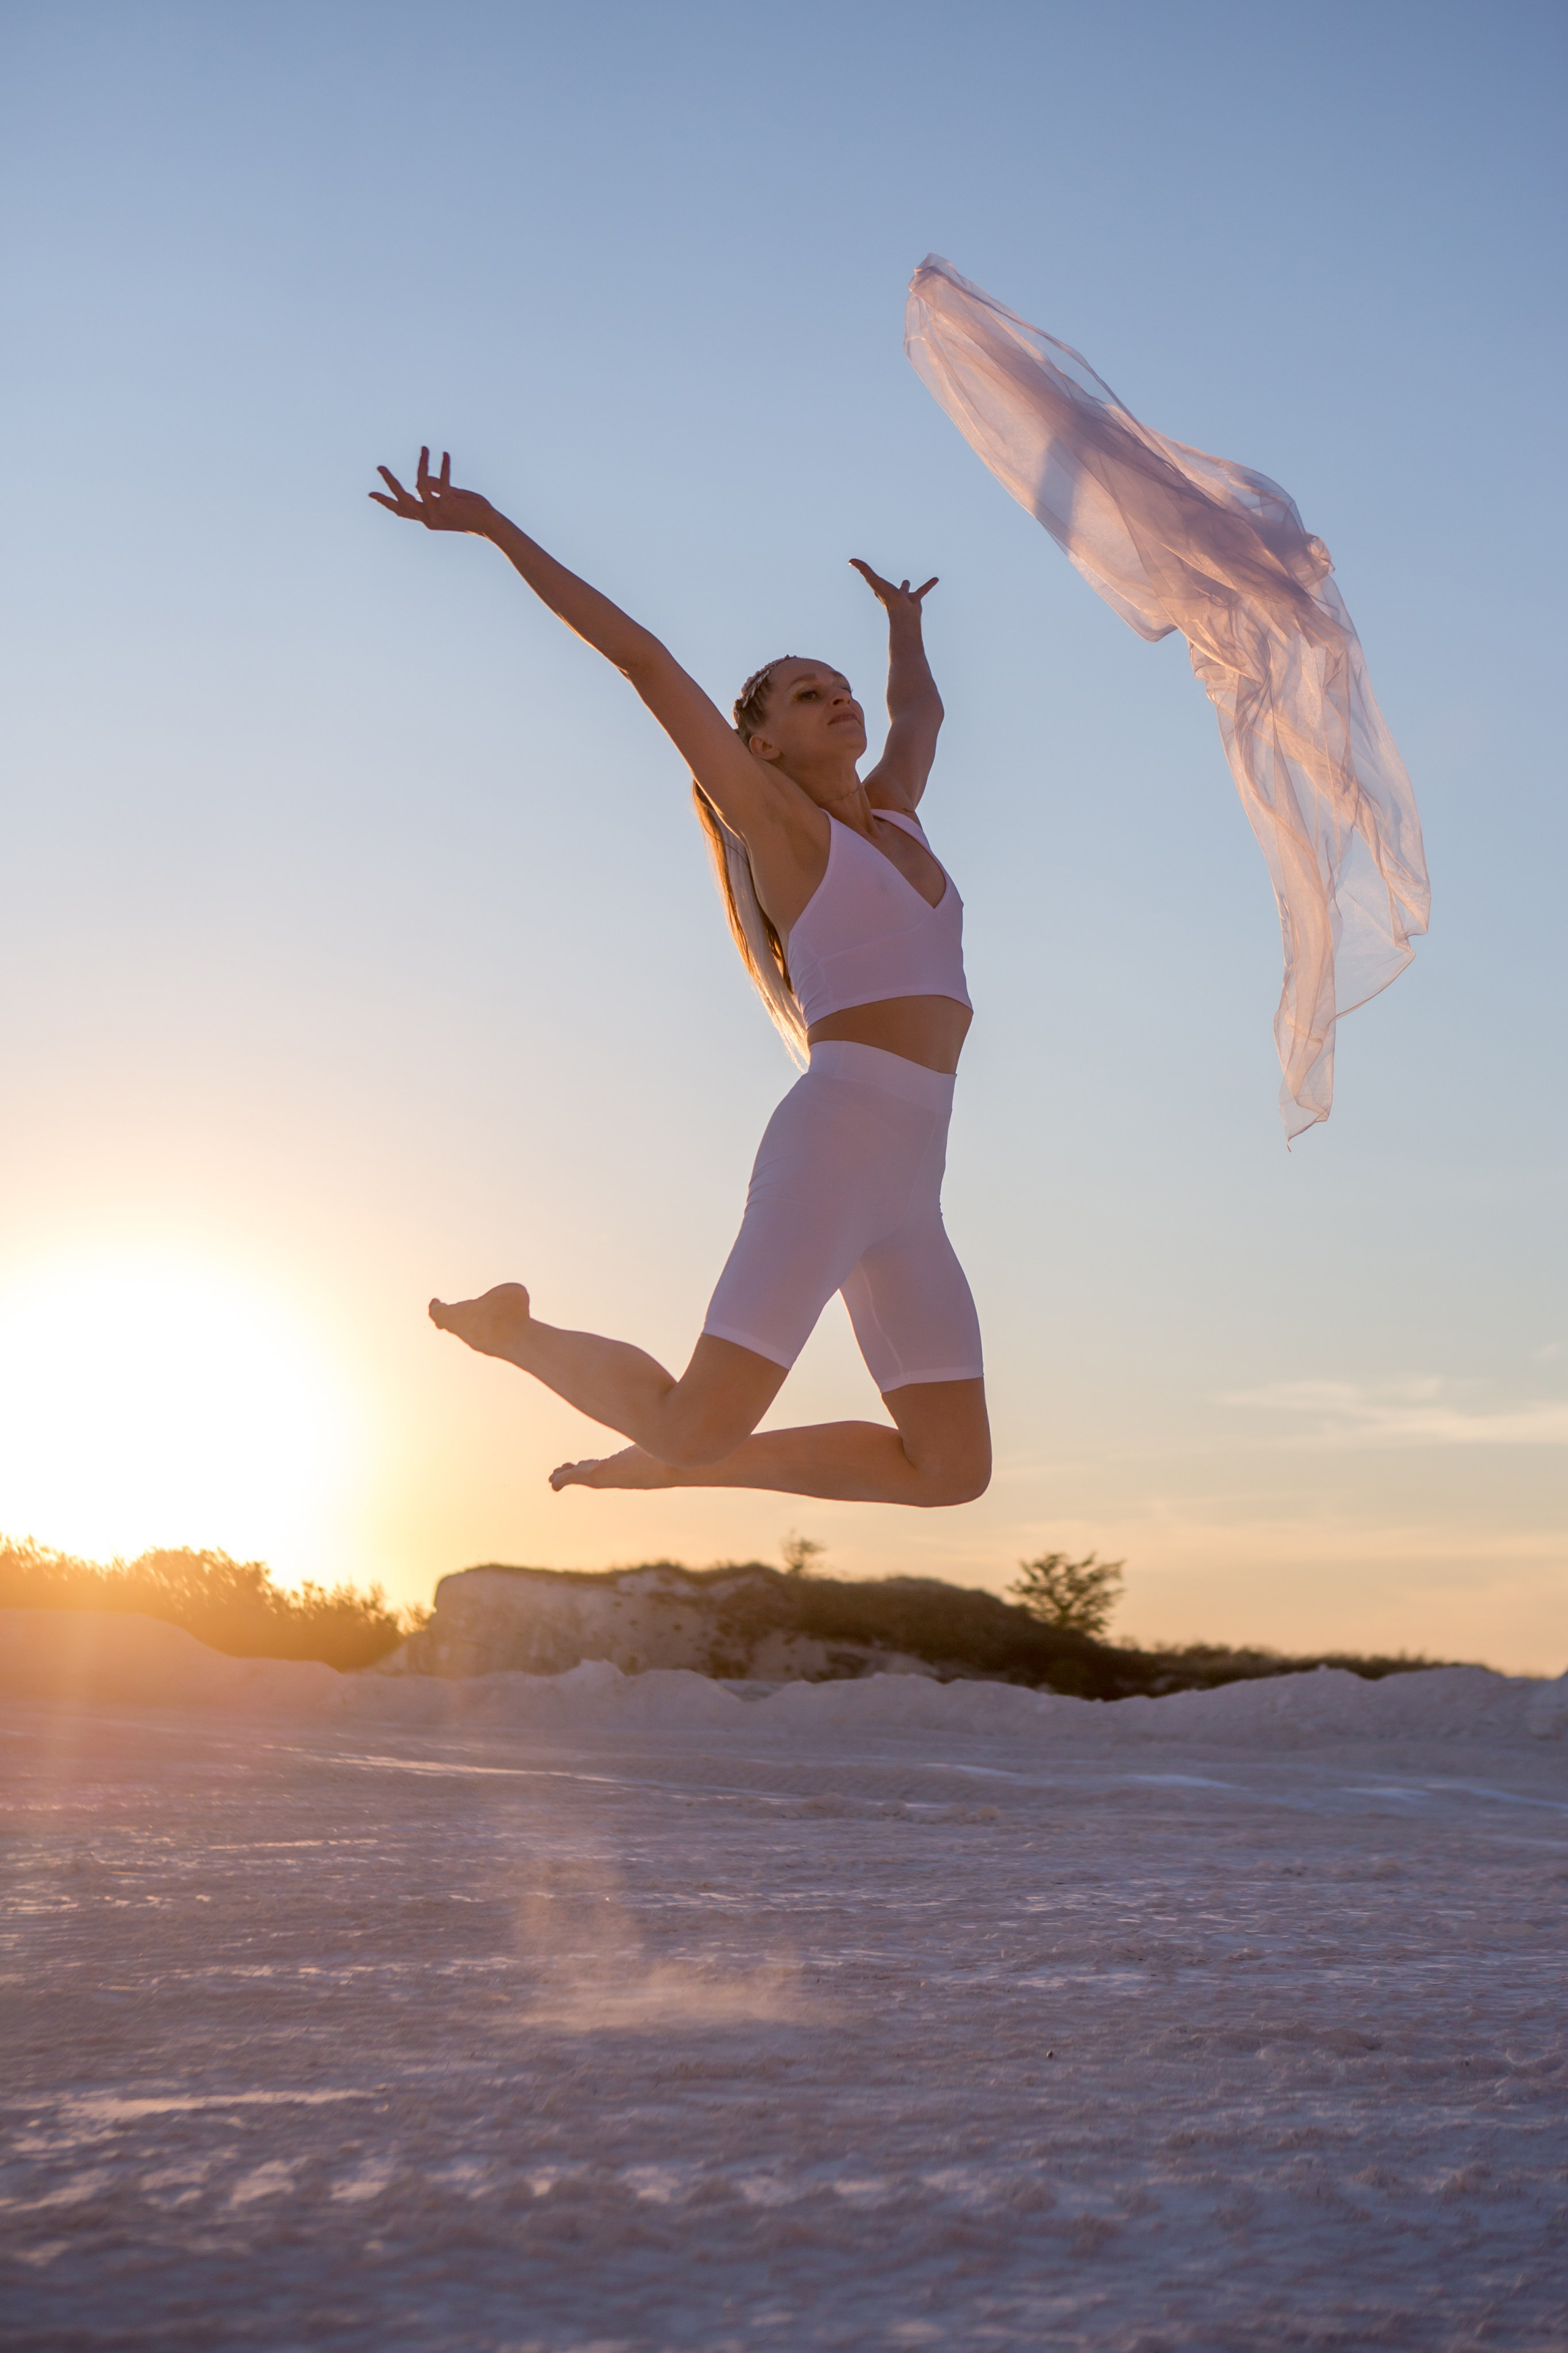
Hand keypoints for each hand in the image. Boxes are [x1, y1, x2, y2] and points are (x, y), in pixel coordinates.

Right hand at [370, 447, 495, 533]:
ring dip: (423, 464)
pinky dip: (443, 466)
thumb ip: (435, 489)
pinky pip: (441, 482)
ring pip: (420, 486)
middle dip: (390, 482)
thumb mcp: (450, 499)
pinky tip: (445, 455)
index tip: (370, 493)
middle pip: (402, 500)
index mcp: (427, 518)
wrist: (490, 524)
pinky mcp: (449, 505)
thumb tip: (420, 479)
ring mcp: (438, 513)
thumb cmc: (472, 511)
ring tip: (425, 449)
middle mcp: (429, 518)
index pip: (402, 510)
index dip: (386, 502)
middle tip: (380, 466)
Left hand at [849, 558, 937, 617]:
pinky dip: (929, 584)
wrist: (904, 615)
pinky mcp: (915, 601)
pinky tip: (936, 579)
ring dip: (905, 586)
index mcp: (881, 590)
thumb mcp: (874, 580)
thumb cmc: (888, 598)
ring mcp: (903, 599)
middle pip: (887, 587)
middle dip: (881, 583)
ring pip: (904, 590)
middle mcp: (891, 595)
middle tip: (879, 581)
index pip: (872, 580)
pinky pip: (923, 590)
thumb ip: (864, 570)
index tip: (863, 571)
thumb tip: (851, 560)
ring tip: (907, 581)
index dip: (867, 574)